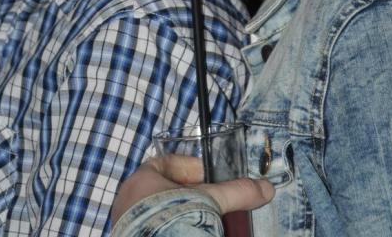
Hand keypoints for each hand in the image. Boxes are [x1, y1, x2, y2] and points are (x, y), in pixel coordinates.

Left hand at [112, 154, 273, 223]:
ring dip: (175, 213)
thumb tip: (267, 188)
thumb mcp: (210, 201)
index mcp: (141, 178)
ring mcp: (124, 222)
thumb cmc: (175, 217)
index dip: (188, 167)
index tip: (207, 176)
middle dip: (184, 194)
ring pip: (152, 211)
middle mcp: (128, 197)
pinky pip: (147, 229)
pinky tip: (182, 234)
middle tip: (207, 202)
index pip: (163, 162)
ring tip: (200, 223)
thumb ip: (236, 192)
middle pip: (159, 188)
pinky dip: (165, 229)